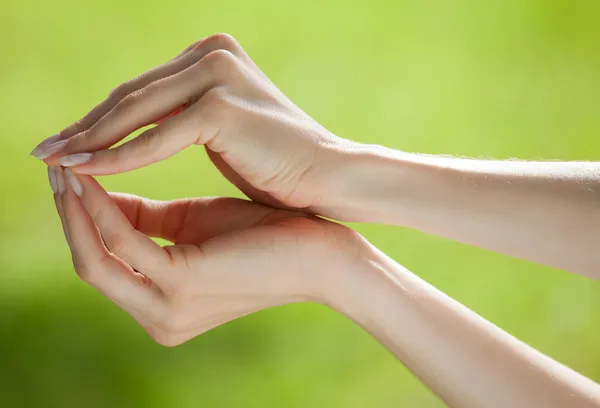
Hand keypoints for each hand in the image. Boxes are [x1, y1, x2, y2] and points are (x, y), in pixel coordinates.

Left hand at [33, 34, 358, 215]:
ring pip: (135, 112)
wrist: (330, 179)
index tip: (67, 144)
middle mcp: (211, 53)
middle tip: (44, 153)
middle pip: (130, 95)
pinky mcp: (219, 106)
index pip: (141, 89)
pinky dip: (120, 157)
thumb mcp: (220, 135)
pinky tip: (86, 174)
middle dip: (84, 128)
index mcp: (211, 55)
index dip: (100, 118)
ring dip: (91, 141)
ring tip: (55, 165)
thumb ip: (178, 121)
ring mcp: (216, 75)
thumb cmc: (278, 168)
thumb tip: (132, 132)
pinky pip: (157, 138)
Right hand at [47, 166, 359, 345]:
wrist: (320, 250)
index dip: (81, 216)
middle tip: (57, 162)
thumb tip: (100, 192)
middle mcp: (158, 317)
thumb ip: (146, 218)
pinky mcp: (184, 285)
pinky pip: (126, 243)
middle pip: (89, 264)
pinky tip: (97, 174)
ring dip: (75, 208)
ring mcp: (169, 307)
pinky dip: (105, 208)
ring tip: (68, 162)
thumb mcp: (193, 223)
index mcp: (160, 305)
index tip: (72, 172)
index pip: (103, 262)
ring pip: (95, 259)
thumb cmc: (262, 233)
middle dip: (68, 211)